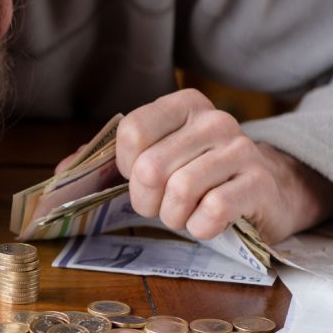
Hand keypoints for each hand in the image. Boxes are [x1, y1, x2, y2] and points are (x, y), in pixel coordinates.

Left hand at [113, 89, 332, 243]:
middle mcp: (214, 120)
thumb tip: (64, 170)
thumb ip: (111, 158)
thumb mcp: (160, 155)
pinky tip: (206, 223)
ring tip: (183, 214)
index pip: (132, 131)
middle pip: (151, 167)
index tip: (138, 175)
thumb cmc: (201, 173)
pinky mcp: (259, 183)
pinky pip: (212, 211)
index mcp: (184, 105)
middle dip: (146, 200)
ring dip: (173, 216)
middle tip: (159, 206)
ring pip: (180, 190)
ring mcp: (241, 149)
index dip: (126, 165)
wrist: (269, 189)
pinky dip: (200, 227)